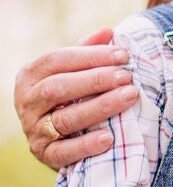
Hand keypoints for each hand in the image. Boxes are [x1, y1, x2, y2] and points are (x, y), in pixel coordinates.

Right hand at [14, 28, 138, 169]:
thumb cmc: (69, 93)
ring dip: (100, 107)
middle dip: (96, 80)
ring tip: (129, 96)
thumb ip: (87, 51)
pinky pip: (63, 152)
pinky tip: (108, 138)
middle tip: (127, 76)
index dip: (91, 56)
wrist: (55, 134)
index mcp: (31, 75)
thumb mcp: (72, 71)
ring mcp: (33, 130)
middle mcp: (27, 102)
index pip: (57, 60)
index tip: (123, 55)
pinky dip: (85, 145)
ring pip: (64, 119)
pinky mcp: (43, 154)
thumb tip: (108, 32)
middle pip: (58, 88)